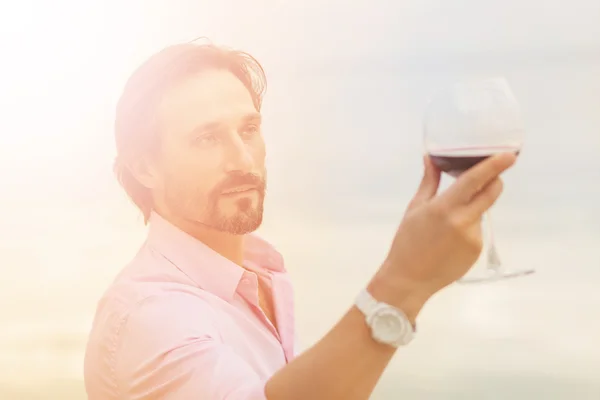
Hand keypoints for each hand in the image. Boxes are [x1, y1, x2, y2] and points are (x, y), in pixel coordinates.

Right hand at [369, 152, 516, 319]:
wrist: (409, 279)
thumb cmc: (407, 241)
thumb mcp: (415, 208)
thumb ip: (429, 182)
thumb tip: (431, 158)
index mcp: (444, 207)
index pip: (474, 180)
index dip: (493, 166)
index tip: (508, 155)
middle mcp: (463, 221)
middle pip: (491, 193)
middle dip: (494, 180)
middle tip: (488, 175)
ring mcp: (473, 237)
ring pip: (481, 212)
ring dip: (472, 208)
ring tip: (447, 224)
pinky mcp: (477, 250)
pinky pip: (477, 230)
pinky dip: (468, 227)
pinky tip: (450, 240)